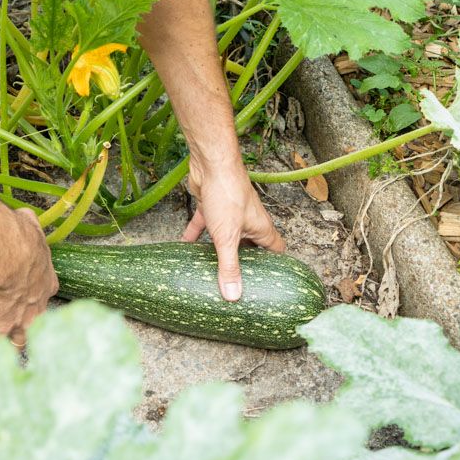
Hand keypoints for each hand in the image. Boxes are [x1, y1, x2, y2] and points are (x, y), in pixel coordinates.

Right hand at [0, 209, 58, 348]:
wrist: (10, 252)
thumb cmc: (21, 236)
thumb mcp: (30, 227)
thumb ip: (28, 226)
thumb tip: (24, 216)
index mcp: (48, 282)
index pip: (43, 296)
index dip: (31, 297)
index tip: (19, 292)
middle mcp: (39, 305)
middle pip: (36, 325)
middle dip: (26, 326)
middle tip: (12, 322)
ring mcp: (22, 319)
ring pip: (19, 341)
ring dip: (9, 339)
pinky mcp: (1, 326)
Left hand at [181, 162, 285, 301]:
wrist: (210, 163)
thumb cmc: (227, 194)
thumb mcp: (227, 238)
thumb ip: (229, 266)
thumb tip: (233, 296)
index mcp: (261, 229)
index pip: (276, 250)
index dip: (275, 266)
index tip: (268, 283)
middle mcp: (248, 221)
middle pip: (250, 247)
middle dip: (244, 263)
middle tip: (237, 283)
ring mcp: (229, 214)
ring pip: (226, 238)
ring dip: (218, 251)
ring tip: (211, 271)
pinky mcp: (211, 207)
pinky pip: (204, 226)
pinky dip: (195, 236)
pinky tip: (184, 247)